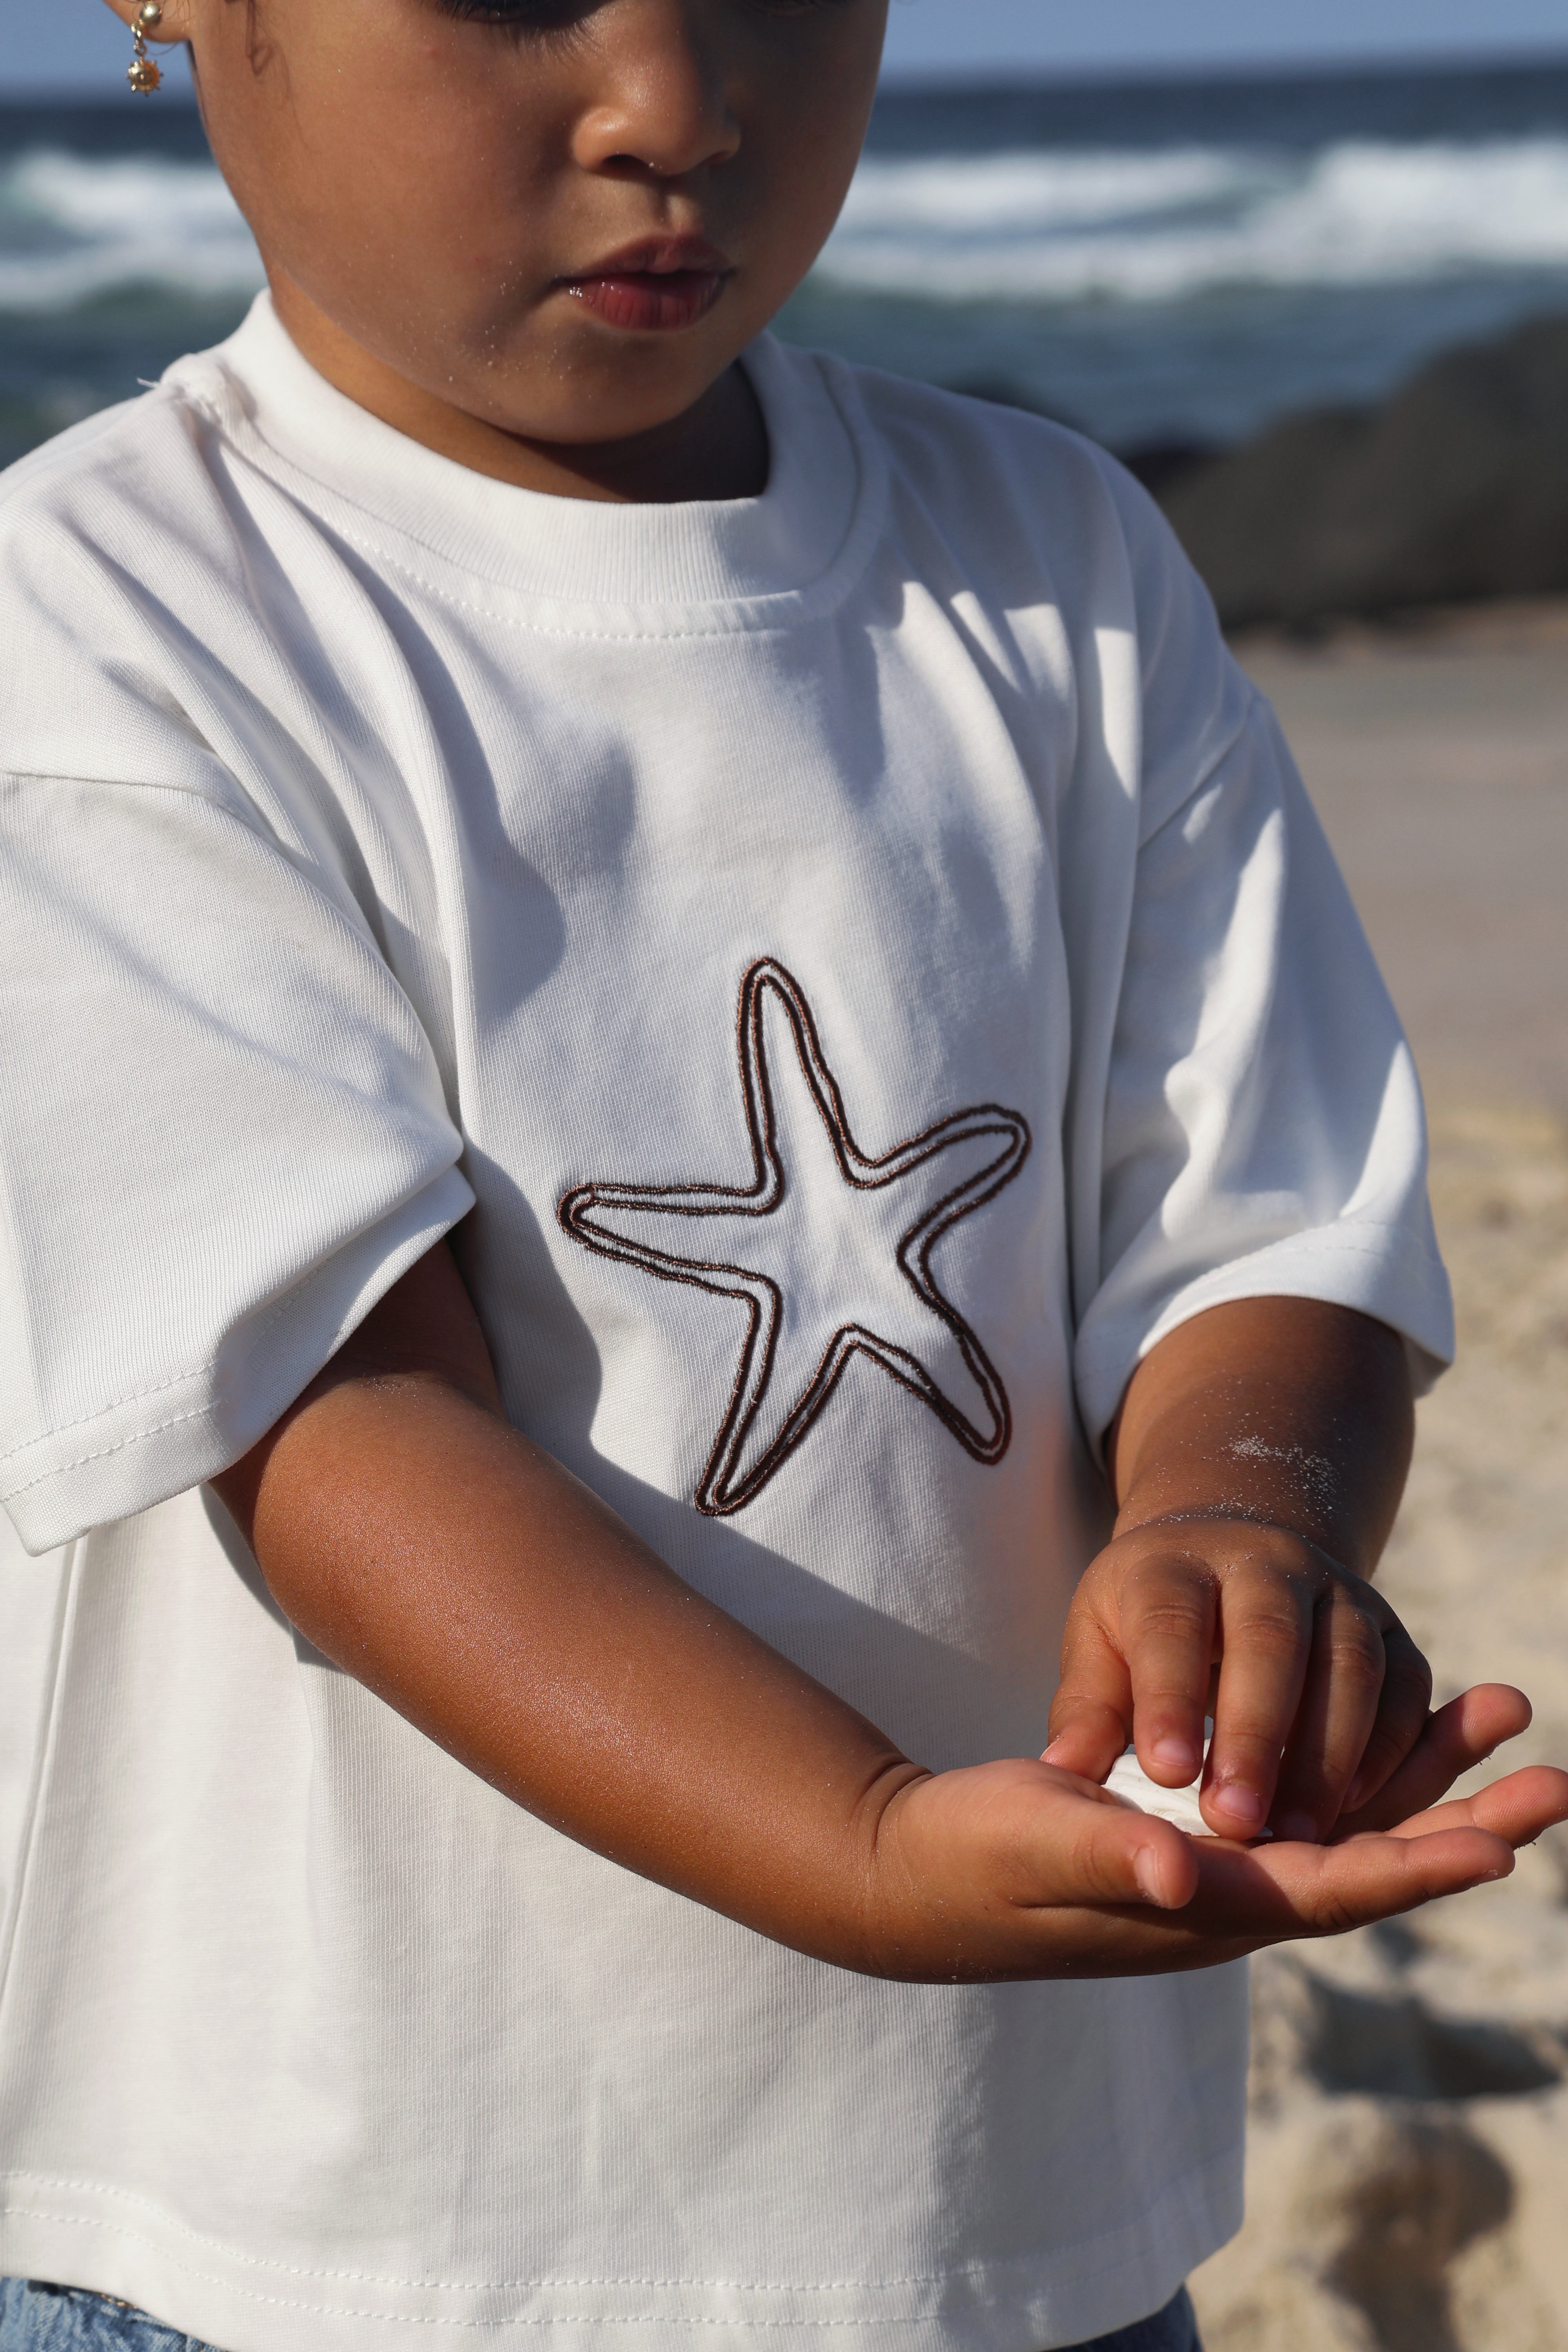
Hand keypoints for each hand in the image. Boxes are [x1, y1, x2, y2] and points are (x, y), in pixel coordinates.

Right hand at [864, 1686, 1567, 1980]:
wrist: (930, 1872)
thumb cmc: (980, 1860)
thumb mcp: (1036, 1849)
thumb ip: (1111, 1859)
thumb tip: (1181, 1874)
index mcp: (1205, 1905)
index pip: (1332, 1889)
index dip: (1414, 1866)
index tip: (1496, 1843)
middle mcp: (1238, 1894)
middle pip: (1373, 1862)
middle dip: (1463, 1822)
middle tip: (1553, 1782)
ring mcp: (1231, 1865)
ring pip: (1356, 1823)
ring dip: (1433, 1780)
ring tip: (1502, 1715)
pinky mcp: (1213, 1832)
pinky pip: (1319, 1800)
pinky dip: (1373, 1764)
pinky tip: (1413, 1729)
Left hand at [1043, 1515, 1432, 1841]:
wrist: (1229, 1552)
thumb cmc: (1146, 1620)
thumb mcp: (1099, 1642)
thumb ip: (1088, 1707)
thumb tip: (1057, 1773)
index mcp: (1175, 1564)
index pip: (1171, 1624)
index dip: (1169, 1696)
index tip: (1166, 1774)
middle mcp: (1265, 1564)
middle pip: (1268, 1640)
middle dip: (1256, 1735)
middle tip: (1236, 1824)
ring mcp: (1337, 1589)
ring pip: (1348, 1664)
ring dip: (1329, 1754)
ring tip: (1299, 1836)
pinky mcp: (1390, 1627)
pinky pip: (1405, 1683)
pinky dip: (1391, 1747)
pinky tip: (1362, 1808)